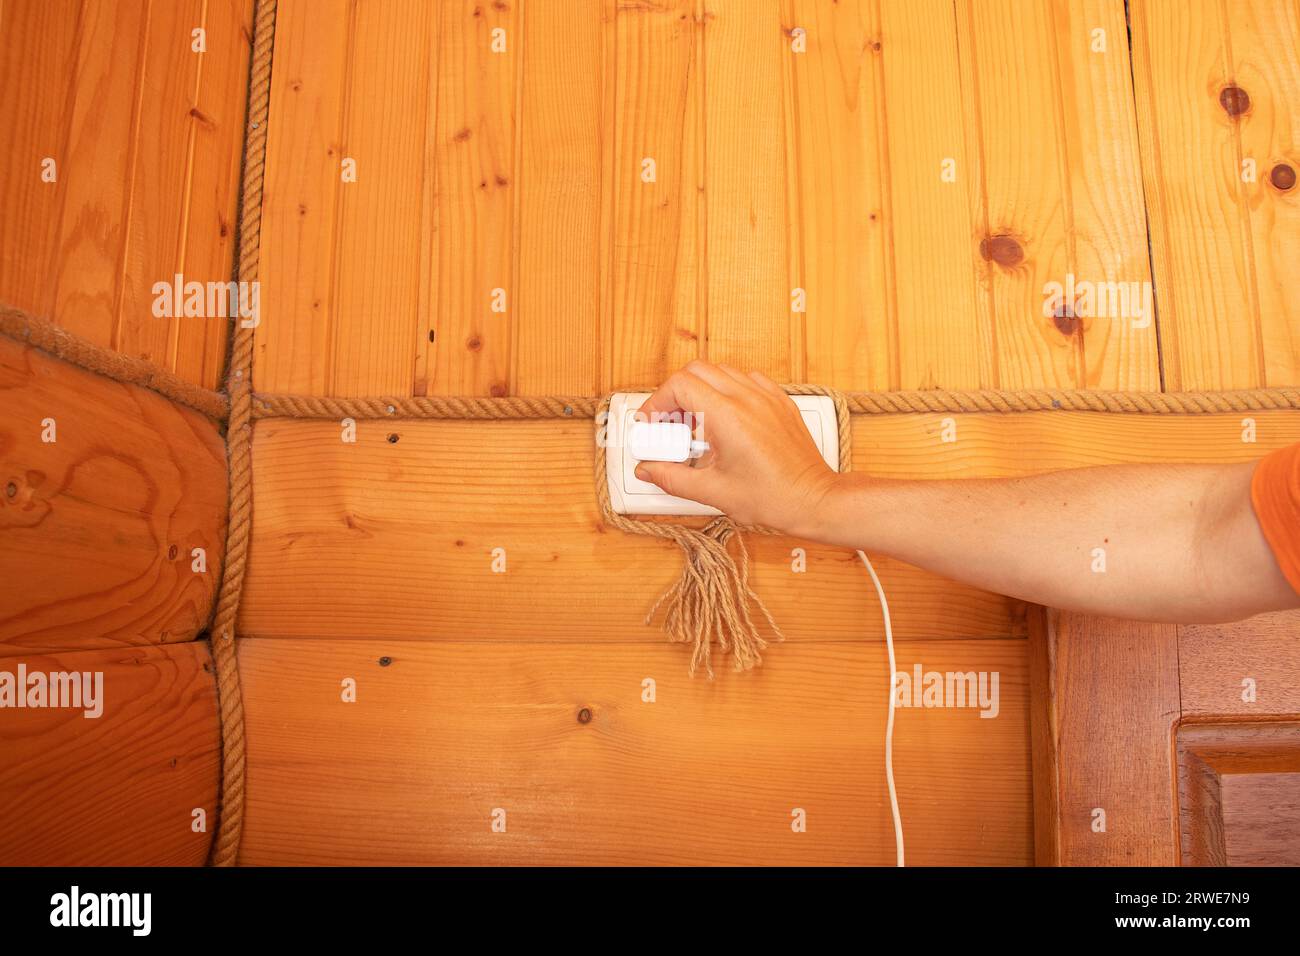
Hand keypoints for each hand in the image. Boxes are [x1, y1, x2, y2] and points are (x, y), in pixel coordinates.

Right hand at [633, 361, 838, 535]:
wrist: (814, 500)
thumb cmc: (773, 497)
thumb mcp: (713, 492)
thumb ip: (673, 478)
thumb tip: (648, 469)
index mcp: (728, 417)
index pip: (680, 385)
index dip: (657, 401)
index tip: (652, 423)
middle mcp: (748, 399)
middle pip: (696, 371)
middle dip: (674, 393)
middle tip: (669, 423)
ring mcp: (766, 397)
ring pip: (721, 372)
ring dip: (700, 390)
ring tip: (695, 423)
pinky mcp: (779, 402)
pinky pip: (746, 380)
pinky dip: (727, 391)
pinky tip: (725, 418)